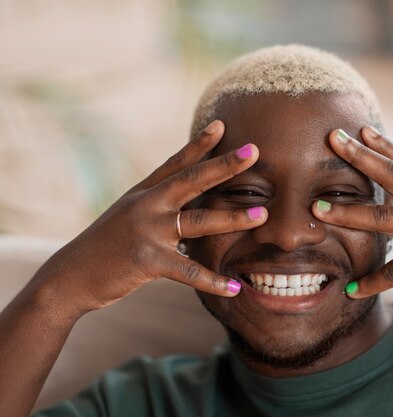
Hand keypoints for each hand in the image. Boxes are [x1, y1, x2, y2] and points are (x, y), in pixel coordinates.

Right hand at [30, 120, 267, 315]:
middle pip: (192, 180)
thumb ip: (155, 203)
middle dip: (225, 165)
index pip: (176, 163)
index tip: (221, 125)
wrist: (69, 276)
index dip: (199, 144)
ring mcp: (147, 232)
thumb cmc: (104, 246)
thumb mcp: (127, 215)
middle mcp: (147, 206)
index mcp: (144, 193)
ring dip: (233, 218)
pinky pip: (189, 271)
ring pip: (199, 222)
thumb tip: (186, 196)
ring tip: (262, 215)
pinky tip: (235, 287)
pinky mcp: (147, 261)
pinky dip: (213, 281)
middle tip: (254, 151)